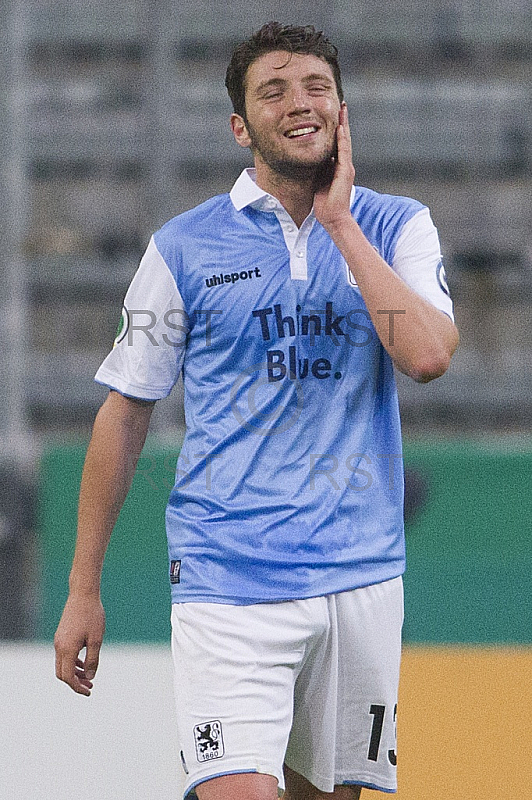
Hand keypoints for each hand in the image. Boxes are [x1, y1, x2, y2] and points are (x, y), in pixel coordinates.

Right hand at [54, 593, 105, 695]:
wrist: (83, 594)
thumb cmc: (92, 615)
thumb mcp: (96, 639)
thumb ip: (93, 660)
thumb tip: (90, 678)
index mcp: (67, 649)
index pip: (68, 677)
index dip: (77, 687)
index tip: (89, 691)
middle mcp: (59, 646)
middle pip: (62, 674)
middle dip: (75, 682)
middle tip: (90, 686)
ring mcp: (58, 640)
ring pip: (62, 665)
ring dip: (74, 673)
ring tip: (89, 676)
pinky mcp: (61, 635)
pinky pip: (64, 655)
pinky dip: (73, 663)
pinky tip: (84, 662)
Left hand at [313, 102, 354, 233]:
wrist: (333, 218)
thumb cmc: (324, 204)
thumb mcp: (318, 181)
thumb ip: (318, 170)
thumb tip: (310, 159)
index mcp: (337, 166)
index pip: (337, 143)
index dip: (336, 128)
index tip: (334, 114)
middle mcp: (344, 164)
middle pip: (343, 138)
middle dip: (342, 121)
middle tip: (341, 105)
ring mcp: (346, 167)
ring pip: (345, 141)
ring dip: (344, 125)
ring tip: (342, 109)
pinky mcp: (345, 172)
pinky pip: (343, 152)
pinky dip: (342, 139)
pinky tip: (340, 127)